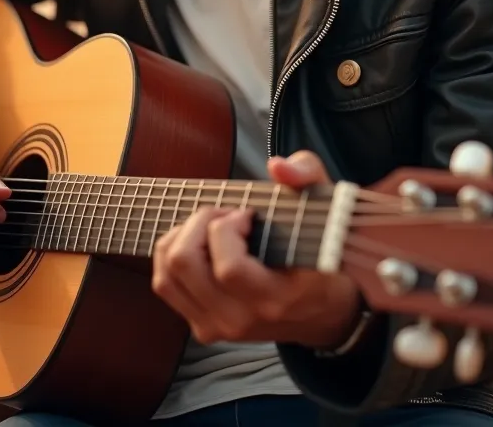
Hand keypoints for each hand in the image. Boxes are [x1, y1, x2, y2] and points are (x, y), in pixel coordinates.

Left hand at [151, 150, 361, 347]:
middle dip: (200, 223)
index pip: (229, 268)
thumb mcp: (328, 209)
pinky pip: (164, 283)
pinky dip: (173, 253)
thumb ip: (307, 176)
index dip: (228, 229)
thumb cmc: (322, 254)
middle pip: (186, 264)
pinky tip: (200, 242)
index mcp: (276, 298)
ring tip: (213, 228)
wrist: (324, 312)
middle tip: (227, 216)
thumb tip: (277, 167)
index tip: (247, 214)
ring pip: (167, 273)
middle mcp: (241, 319)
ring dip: (183, 236)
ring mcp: (218, 326)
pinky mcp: (202, 326)